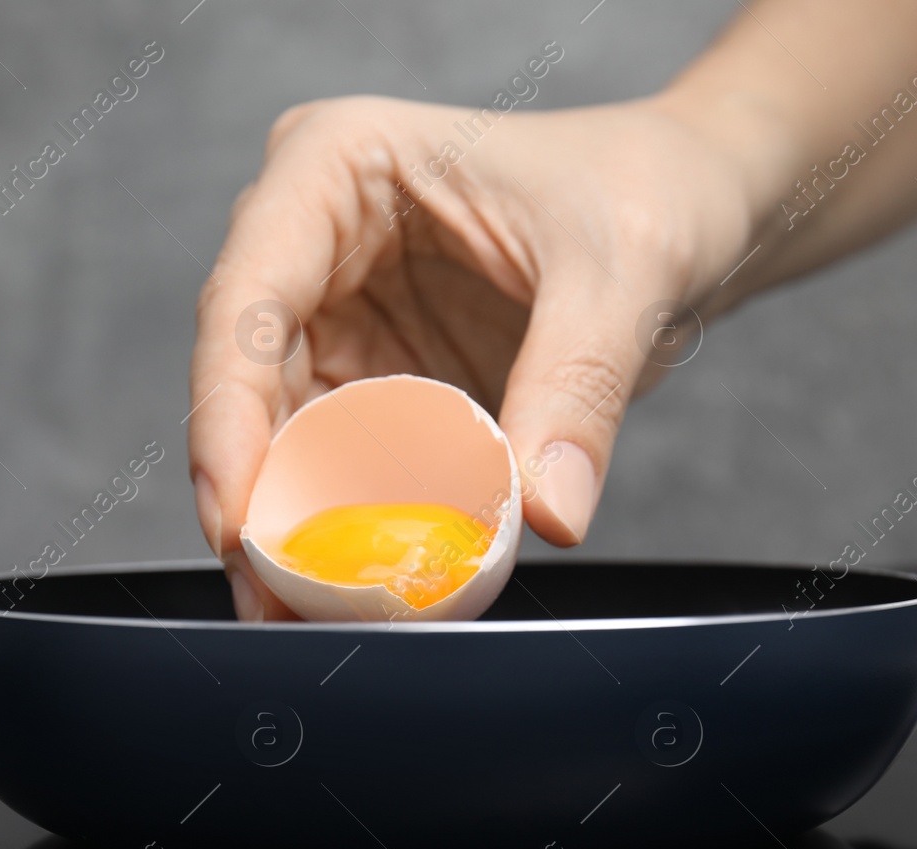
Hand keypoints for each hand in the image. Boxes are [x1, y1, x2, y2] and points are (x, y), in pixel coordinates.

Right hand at [189, 94, 758, 619]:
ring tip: (303, 613)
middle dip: (250, 496)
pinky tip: (356, 585)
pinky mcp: (376, 374)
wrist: (689, 204)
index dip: (227, 415)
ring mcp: (340, 311)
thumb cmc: (643, 189)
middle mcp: (315, 238)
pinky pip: (341, 460)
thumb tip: (547, 514)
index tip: (239, 517)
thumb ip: (578, 389)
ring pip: (280, 433)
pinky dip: (346, 522)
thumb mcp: (621, 275)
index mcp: (337, 166)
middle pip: (244, 381)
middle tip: (272, 599)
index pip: (246, 300)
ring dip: (289, 525)